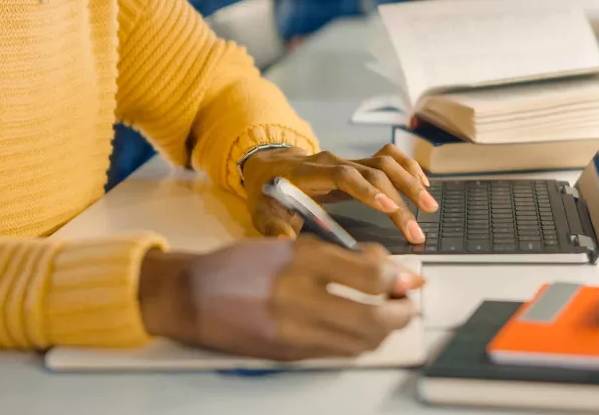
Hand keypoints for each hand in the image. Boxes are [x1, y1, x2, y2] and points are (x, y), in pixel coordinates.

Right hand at [138, 238, 421, 360]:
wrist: (189, 297)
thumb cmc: (239, 266)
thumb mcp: (292, 245)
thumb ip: (340, 254)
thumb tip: (386, 267)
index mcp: (301, 260)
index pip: (370, 273)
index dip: (399, 278)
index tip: (409, 278)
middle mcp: (299, 297)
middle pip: (373, 317)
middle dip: (401, 313)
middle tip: (407, 304)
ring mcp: (293, 331)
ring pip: (360, 341)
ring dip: (384, 331)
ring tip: (388, 316)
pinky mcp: (288, 354)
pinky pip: (338, 352)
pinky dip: (358, 341)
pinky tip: (360, 329)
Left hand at [241, 144, 436, 244]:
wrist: (268, 167)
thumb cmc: (267, 194)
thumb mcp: (261, 213)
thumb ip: (274, 227)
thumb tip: (286, 241)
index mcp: (308, 173)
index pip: (343, 175)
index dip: (367, 190)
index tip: (389, 208)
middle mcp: (332, 162)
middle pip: (373, 171)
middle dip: (399, 198)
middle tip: (416, 230)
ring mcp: (347, 160)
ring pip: (385, 162)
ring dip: (410, 182)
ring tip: (429, 206)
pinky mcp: (357, 164)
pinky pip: (388, 157)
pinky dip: (407, 168)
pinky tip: (422, 185)